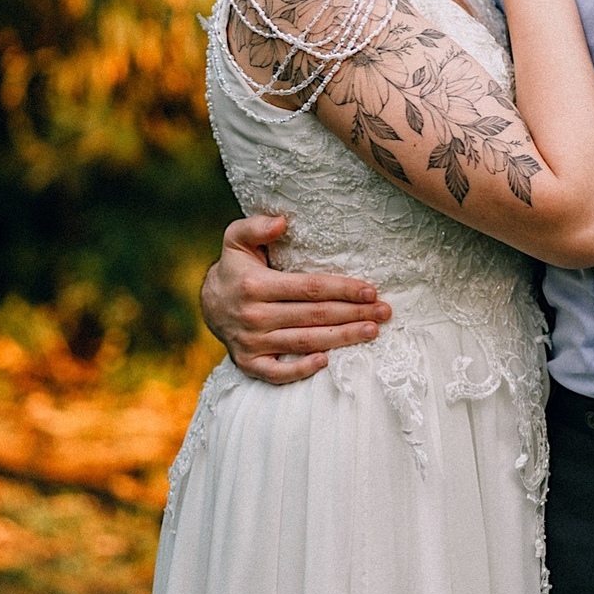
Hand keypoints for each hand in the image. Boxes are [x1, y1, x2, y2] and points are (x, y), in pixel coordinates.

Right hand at [199, 215, 391, 383]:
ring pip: (305, 342)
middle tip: (385, 312)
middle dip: (353, 314)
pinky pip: (277, 372)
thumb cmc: (235, 266)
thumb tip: (282, 221)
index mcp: (256, 285)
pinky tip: (327, 362)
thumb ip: (256, 226)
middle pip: (314, 316)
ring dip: (342, 339)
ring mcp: (252, 343)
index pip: (309, 288)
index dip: (342, 289)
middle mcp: (255, 316)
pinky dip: (301, 370)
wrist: (209, 303)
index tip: (370, 290)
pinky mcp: (249, 363)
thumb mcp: (236, 238)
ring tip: (372, 332)